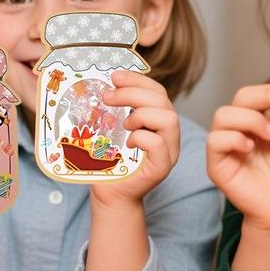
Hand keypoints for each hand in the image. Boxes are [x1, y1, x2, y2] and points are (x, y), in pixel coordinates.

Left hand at [90, 70, 179, 210]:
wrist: (110, 193)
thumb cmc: (108, 161)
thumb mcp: (110, 128)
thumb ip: (113, 108)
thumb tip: (100, 84)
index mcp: (157, 120)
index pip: (157, 91)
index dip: (138, 80)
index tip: (114, 76)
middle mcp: (168, 134)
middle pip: (163, 101)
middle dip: (133, 93)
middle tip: (108, 97)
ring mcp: (168, 151)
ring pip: (169, 119)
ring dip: (141, 114)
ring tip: (123, 124)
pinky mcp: (161, 168)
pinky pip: (159, 144)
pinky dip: (141, 138)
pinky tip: (128, 142)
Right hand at [207, 83, 269, 238]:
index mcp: (259, 120)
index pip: (258, 94)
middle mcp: (239, 128)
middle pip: (241, 97)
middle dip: (266, 96)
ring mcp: (225, 145)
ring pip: (223, 115)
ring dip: (250, 120)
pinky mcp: (216, 163)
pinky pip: (214, 140)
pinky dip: (232, 139)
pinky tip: (250, 148)